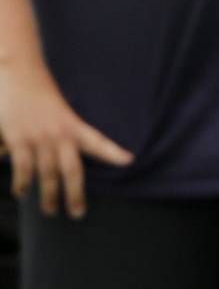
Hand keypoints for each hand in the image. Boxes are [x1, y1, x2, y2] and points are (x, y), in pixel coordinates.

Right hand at [0, 62, 132, 218]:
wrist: (20, 74)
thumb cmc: (40, 91)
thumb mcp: (59, 110)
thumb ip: (64, 131)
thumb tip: (61, 152)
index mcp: (74, 125)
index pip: (98, 142)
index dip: (113, 153)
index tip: (129, 161)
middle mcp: (60, 134)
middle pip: (72, 171)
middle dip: (75, 195)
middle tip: (78, 214)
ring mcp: (39, 138)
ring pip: (47, 175)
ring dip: (48, 196)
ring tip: (51, 212)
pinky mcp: (19, 140)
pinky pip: (23, 168)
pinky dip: (21, 183)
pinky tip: (21, 193)